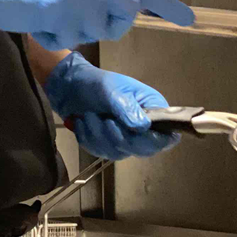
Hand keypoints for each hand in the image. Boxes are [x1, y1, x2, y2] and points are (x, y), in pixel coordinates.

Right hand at [0, 0, 192, 49]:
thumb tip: (123, 8)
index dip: (163, 3)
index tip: (187, 18)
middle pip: (122, 14)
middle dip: (104, 24)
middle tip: (73, 19)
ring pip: (96, 30)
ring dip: (71, 32)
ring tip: (47, 14)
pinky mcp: (64, 8)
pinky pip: (71, 39)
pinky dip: (53, 37)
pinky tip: (38, 20)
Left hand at [44, 53, 179, 159]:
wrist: (70, 87)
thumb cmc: (96, 83)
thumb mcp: (113, 90)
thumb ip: (128, 108)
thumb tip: (142, 127)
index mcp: (154, 111)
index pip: (166, 138)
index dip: (151, 141)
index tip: (132, 132)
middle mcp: (144, 129)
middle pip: (142, 150)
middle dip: (118, 137)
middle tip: (105, 119)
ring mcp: (126, 139)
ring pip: (118, 153)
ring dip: (98, 134)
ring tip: (89, 114)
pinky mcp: (108, 145)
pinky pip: (100, 152)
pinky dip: (88, 138)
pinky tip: (83, 123)